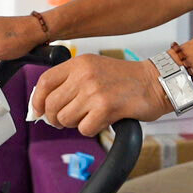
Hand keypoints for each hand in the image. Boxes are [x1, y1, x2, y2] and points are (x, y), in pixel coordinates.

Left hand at [31, 55, 172, 136]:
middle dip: (55, 118)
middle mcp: (84, 75)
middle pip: (52, 105)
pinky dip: (92, 129)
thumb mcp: (94, 68)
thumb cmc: (126, 79)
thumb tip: (45, 105)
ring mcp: (94, 91)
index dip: (37, 101)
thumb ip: (70, 81)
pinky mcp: (106, 107)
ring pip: (65, 119)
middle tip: (66, 120)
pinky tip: (103, 120)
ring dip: (76, 124)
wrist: (155, 82)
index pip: (44, 82)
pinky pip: (84, 129)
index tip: (38, 112)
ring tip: (91, 116)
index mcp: (79, 63)